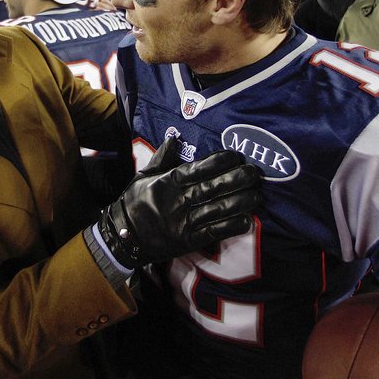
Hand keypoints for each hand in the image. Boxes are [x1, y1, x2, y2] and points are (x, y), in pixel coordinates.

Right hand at [98, 136, 260, 268]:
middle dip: (236, 179)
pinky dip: (230, 227)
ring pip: (216, 209)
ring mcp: (183, 222)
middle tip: (254, 173)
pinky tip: (246, 220)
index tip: (235, 156)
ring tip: (257, 195)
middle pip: (211, 188)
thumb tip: (174, 138)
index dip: (217, 162)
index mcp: (168, 182)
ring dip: (239, 202)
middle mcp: (177, 200)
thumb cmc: (134, 203)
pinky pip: (212, 232)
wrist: (121, 236)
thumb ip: (161, 158)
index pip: (196, 169)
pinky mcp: (187, 241)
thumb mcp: (143, 176)